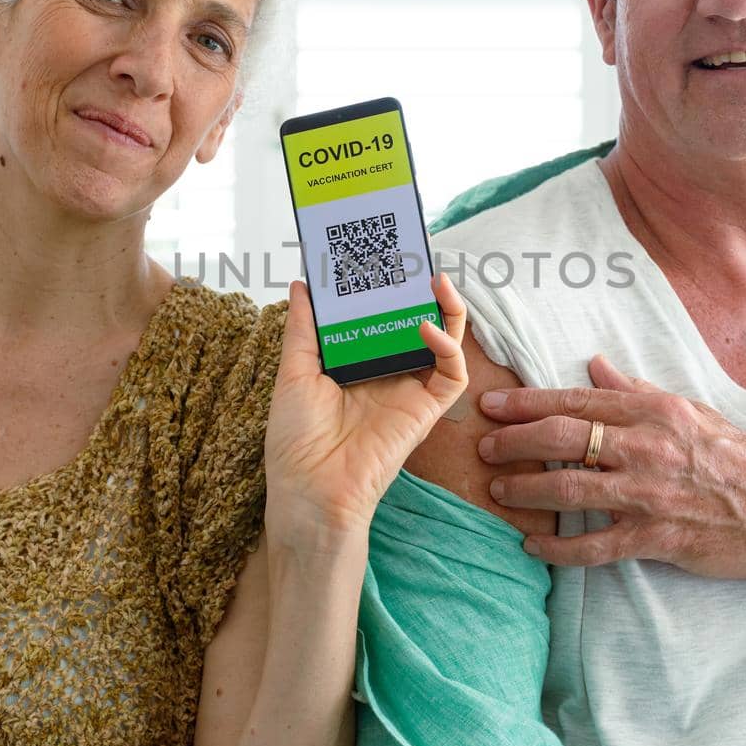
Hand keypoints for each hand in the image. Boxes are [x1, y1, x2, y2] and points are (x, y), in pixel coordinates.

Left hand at [265, 273, 467, 543]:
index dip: (386, 288)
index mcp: (356, 364)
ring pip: (445, 341)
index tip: (381, 255)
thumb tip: (302, 283)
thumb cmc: (295, 441)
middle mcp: (387, 373)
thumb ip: (304, 327)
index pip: (379, 316)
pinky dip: (448, 347)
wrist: (309, 491)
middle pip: (415, 321)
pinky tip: (427, 328)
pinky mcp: (425, 411)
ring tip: (435, 279)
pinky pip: (451, 374)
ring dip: (448, 309)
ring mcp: (409, 391)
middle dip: (418, 289)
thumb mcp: (294, 372)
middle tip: (413, 254)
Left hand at [476, 353, 745, 586]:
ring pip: (568, 490)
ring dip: (525, 490)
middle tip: (484, 447)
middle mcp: (646, 448)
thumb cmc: (740, 459)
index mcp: (654, 412)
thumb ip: (636, 391)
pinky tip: (533, 546)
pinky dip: (558, 548)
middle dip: (513, 442)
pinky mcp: (656, 538)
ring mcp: (649, 495)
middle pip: (561, 440)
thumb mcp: (692, 411)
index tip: (492, 404)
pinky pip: (594, 546)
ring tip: (499, 491)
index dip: (527, 403)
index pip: (576, 401)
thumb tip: (594, 365)